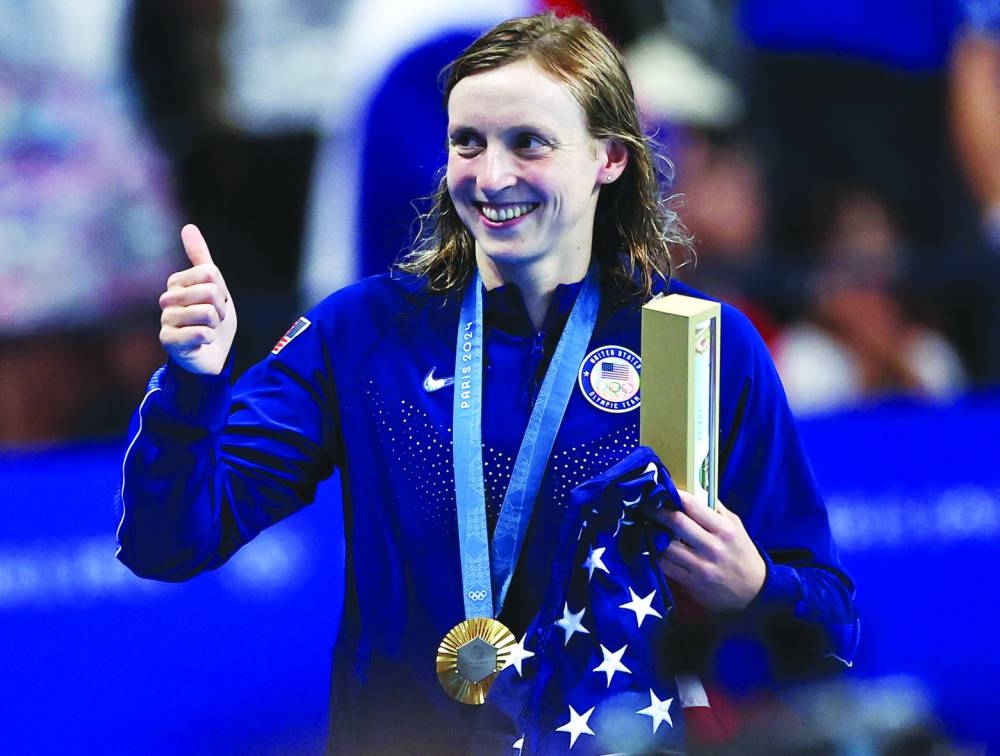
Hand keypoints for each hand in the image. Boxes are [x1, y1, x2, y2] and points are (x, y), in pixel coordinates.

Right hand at [158, 224, 236, 374]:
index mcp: (177, 283)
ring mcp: (166, 320)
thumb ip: (201, 259)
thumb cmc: (212, 321)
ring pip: (207, 313)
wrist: (213, 356)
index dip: (222, 290)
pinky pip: (200, 332)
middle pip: (210, 291)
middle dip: (221, 309)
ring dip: (216, 325)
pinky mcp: (168, 341)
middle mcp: (167, 299)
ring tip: (208, 331)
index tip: (217, 302)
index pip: (210, 273)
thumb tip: (188, 227)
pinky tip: (202, 342)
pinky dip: (209, 338)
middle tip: (214, 320)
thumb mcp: (214, 287)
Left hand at [649, 491, 765, 611]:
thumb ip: (716, 509)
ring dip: (652, 534)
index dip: (673, 495)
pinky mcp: (691, 582)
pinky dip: (655, 554)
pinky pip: (665, 565)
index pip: (693, 506)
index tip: (661, 490)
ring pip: (666, 545)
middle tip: (644, 504)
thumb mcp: (736, 527)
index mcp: (725, 529)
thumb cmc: (741, 553)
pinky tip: (651, 546)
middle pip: (676, 523)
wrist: (754, 592)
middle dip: (656, 511)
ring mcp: (700, 566)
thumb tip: (693, 489)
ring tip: (644, 524)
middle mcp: (712, 547)